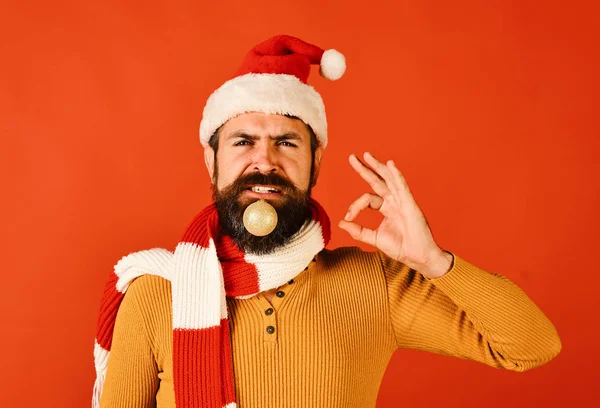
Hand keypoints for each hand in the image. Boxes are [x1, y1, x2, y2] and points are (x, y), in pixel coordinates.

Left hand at [338, 152, 451, 278]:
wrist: (417, 256)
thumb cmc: (400, 247)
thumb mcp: (374, 238)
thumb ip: (358, 231)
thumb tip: (341, 223)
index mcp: (386, 208)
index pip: (367, 199)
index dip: (355, 206)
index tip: (347, 218)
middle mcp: (394, 201)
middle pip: (377, 181)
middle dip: (365, 169)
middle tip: (352, 157)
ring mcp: (402, 201)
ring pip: (388, 179)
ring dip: (378, 166)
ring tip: (366, 155)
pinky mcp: (410, 204)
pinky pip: (402, 186)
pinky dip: (396, 175)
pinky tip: (390, 164)